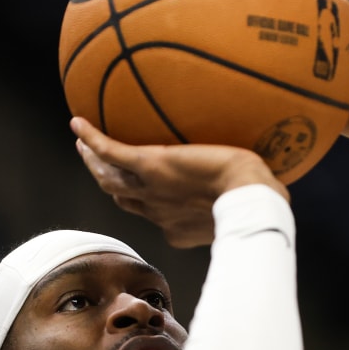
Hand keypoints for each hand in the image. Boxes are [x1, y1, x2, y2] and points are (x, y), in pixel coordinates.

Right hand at [71, 117, 289, 247]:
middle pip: (123, 199)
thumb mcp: (248, 206)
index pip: (154, 216)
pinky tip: (77, 123)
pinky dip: (92, 139)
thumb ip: (247, 201)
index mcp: (178, 226)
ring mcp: (149, 189)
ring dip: (93, 162)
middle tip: (98, 167)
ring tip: (82, 145)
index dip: (144, 204)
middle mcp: (158, 212)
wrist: (247, 196)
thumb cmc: (258, 201)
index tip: (145, 192)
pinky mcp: (148, 165)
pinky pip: (111, 151)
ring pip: (109, 179)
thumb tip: (270, 191)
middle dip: (108, 184)